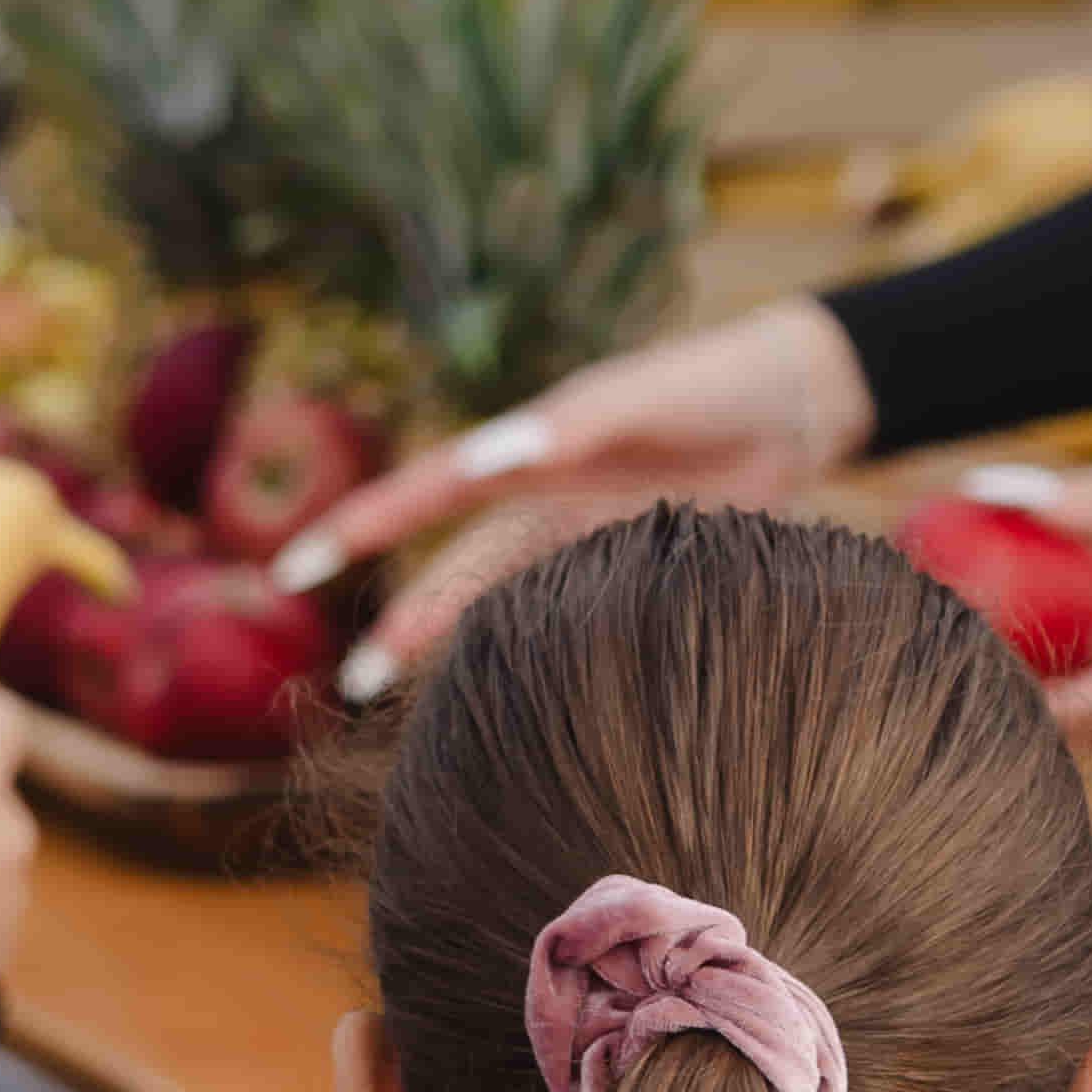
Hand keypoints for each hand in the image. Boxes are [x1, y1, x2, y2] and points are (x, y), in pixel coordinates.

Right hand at [274, 299, 877, 677]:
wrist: (797, 401)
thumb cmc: (708, 383)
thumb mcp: (635, 395)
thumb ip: (565, 424)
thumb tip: (483, 455)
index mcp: (530, 448)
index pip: (426, 492)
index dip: (360, 527)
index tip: (294, 568)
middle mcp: (545, 498)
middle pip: (457, 567)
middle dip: (403, 621)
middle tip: (353, 683)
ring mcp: (586, 539)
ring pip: (503, 603)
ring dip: (460, 649)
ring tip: (415, 708)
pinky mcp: (632, 568)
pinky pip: (566, 618)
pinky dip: (533, 653)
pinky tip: (510, 698)